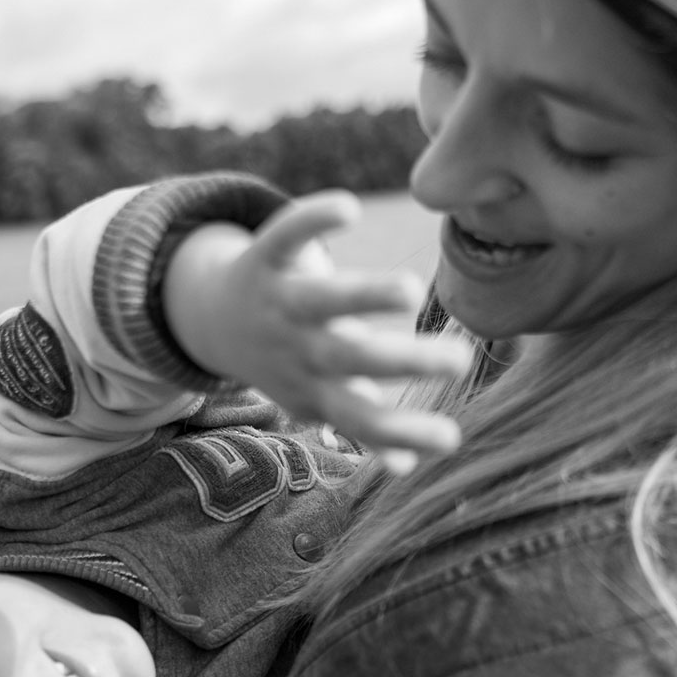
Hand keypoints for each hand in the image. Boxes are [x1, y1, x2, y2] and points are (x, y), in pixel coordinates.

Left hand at [165, 190, 471, 470]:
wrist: (217, 321)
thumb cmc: (291, 363)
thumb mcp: (319, 401)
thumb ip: (362, 427)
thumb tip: (406, 467)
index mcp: (318, 390)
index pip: (363, 420)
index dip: (404, 433)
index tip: (452, 438)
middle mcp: (299, 350)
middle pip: (351, 359)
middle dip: (403, 362)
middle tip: (460, 359)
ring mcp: (280, 305)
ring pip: (322, 300)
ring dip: (363, 296)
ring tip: (410, 290)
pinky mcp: (263, 259)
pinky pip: (285, 237)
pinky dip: (311, 221)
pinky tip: (348, 208)